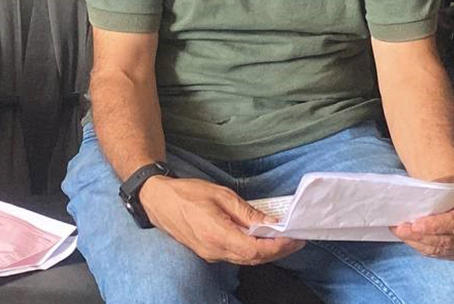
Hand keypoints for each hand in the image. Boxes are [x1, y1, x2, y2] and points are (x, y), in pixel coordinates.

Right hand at [138, 176, 305, 264]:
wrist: (158, 201)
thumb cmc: (187, 193)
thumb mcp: (221, 195)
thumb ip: (247, 213)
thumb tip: (270, 224)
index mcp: (217, 234)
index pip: (256, 250)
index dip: (278, 247)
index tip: (294, 238)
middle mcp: (214, 250)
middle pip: (253, 259)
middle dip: (278, 251)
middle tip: (296, 240)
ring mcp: (209, 254)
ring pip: (245, 260)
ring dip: (266, 253)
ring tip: (283, 239)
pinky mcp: (207, 253)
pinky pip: (235, 256)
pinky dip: (252, 251)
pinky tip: (260, 240)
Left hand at [392, 195, 453, 258]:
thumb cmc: (452, 191)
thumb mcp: (449, 184)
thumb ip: (437, 192)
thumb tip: (415, 200)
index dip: (435, 226)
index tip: (415, 225)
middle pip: (446, 240)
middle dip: (421, 236)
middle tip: (401, 229)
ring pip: (440, 250)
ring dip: (417, 242)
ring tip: (401, 233)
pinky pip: (437, 254)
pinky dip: (421, 247)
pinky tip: (409, 239)